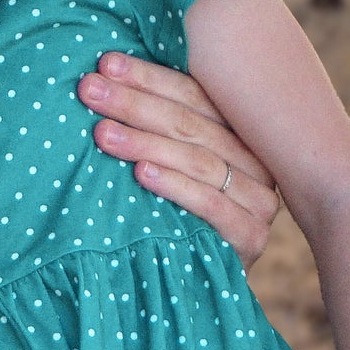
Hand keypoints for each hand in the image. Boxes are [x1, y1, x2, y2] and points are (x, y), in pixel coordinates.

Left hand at [79, 51, 278, 267]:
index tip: (105, 64)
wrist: (188, 285)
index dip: (148, 78)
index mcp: (238, 134)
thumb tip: (104, 75)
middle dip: (135, 103)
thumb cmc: (165, 214)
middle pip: (191, 124)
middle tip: (90, 89)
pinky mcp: (252, 238)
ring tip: (102, 132)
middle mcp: (255, 163)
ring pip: (199, 160)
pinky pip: (211, 205)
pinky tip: (140, 173)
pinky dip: (174, 186)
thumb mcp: (160, 163)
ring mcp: (259, 201)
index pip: (194, 96)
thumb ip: (152, 126)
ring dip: (145, 142)